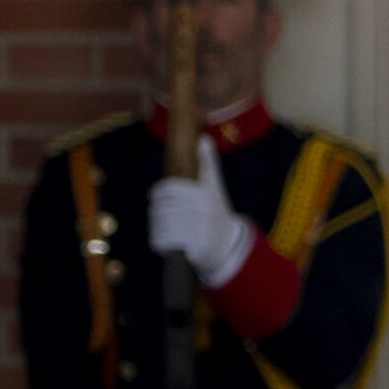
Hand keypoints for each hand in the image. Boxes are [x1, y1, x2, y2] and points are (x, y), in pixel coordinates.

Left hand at [149, 138, 252, 285]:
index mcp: (205, 198)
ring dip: (161, 224)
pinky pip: (165, 240)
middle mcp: (202, 215)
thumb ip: (208, 164)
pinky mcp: (192, 250)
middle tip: (162, 210)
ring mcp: (197, 233)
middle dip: (161, 209)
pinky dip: (161, 238)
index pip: (171, 190)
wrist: (228, 245)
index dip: (164, 192)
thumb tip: (203, 139)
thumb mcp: (215, 187)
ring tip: (165, 223)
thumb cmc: (218, 211)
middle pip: (165, 207)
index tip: (163, 194)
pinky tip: (166, 235)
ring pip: (163, 223)